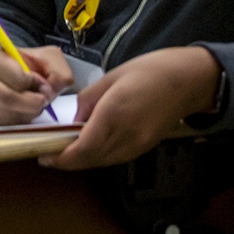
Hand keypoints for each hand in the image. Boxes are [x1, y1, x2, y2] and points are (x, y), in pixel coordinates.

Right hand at [0, 43, 74, 124]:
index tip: (42, 83)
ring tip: (33, 102)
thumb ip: (58, 71)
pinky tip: (24, 109)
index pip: (15, 78)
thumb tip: (51, 90)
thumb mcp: (47, 57)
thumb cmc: (27, 63)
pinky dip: (20, 120)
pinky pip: (4, 124)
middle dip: (31, 104)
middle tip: (42, 101)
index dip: (35, 84)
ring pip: (6, 114)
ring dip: (27, 113)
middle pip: (6, 99)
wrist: (9, 70)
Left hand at [44, 46, 221, 170]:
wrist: (189, 80)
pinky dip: (99, 156)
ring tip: (65, 151)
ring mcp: (138, 144)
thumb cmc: (149, 71)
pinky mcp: (146, 146)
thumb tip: (75, 120)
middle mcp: (126, 136)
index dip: (61, 158)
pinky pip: (116, 157)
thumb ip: (88, 100)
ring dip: (82, 160)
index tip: (44, 156)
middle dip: (67, 162)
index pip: (83, 149)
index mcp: (113, 115)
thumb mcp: (110, 77)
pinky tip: (90, 147)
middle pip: (91, 160)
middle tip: (49, 155)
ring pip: (103, 162)